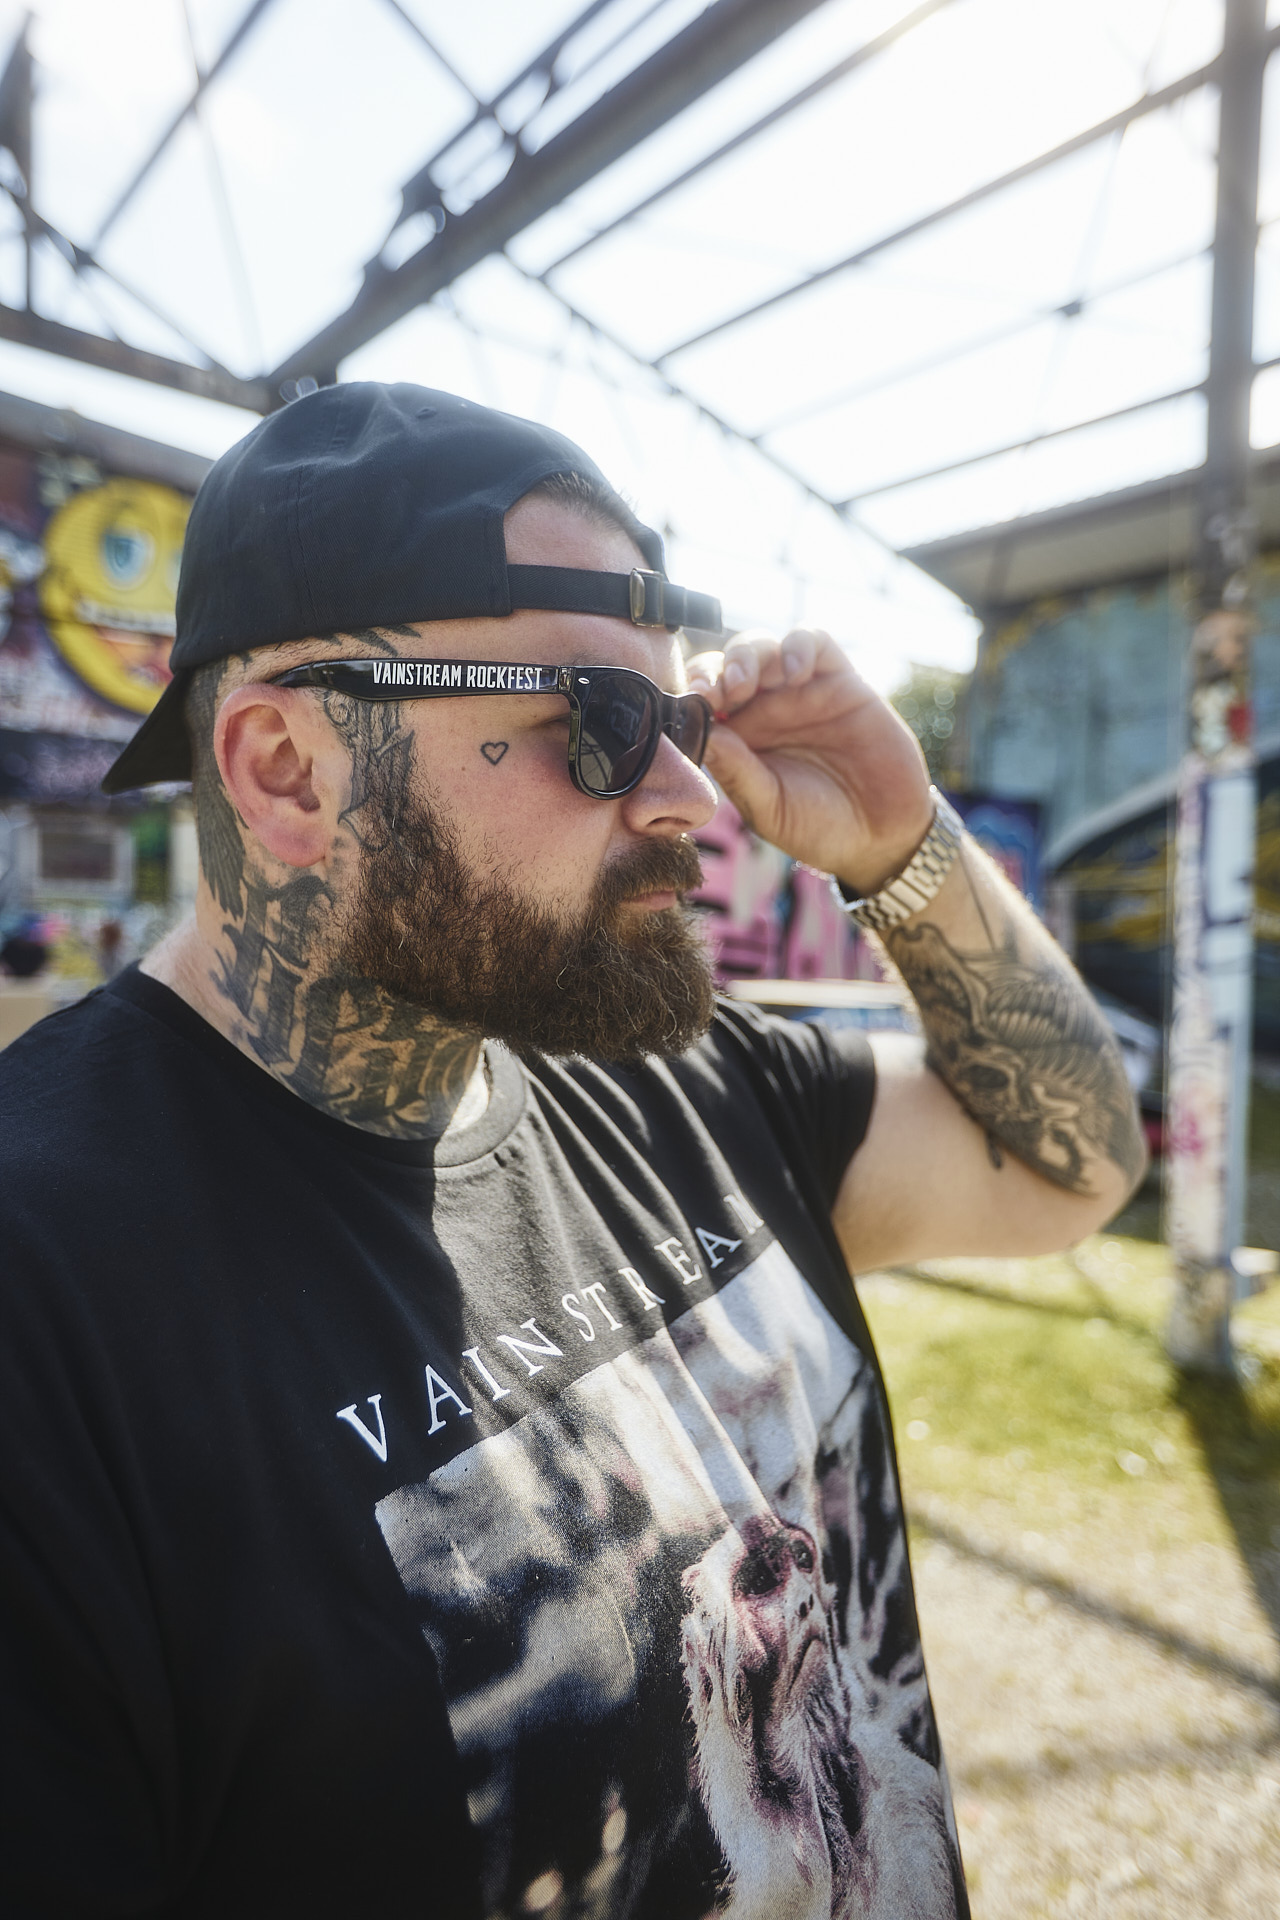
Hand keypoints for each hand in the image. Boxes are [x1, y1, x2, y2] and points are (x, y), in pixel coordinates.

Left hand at [686, 628, 933, 892]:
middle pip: (726, 665)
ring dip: (749, 654)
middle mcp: (764, 710)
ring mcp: (800, 691)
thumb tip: (703, 733)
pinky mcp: (841, 680)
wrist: (881, 835)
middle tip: (720, 692)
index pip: (702, 699)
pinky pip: (815, 642)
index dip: (692, 692)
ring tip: (748, 683)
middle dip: (716, 669)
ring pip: (764, 647)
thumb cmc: (818, 826)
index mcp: (737, 739)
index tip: (693, 703)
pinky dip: (799, 644)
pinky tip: (796, 671)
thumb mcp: (769, 808)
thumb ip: (738, 772)